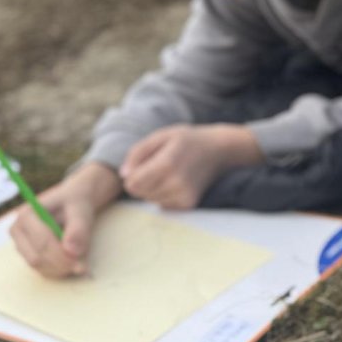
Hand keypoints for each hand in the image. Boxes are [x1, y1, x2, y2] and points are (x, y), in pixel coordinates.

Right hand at [9, 162, 120, 278]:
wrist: (73, 201)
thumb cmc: (76, 202)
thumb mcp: (81, 210)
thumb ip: (78, 228)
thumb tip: (71, 251)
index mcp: (26, 215)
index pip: (41, 242)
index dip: (61, 256)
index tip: (81, 264)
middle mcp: (18, 231)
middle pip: (36, 258)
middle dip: (60, 265)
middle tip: (83, 268)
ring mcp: (21, 244)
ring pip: (38, 266)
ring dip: (60, 270)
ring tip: (81, 264)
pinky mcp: (28, 253)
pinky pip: (42, 269)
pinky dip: (58, 270)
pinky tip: (73, 264)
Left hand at [120, 124, 262, 209]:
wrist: (218, 150)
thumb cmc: (186, 140)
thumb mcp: (159, 136)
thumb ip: (137, 154)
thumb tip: (123, 176)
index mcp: (167, 164)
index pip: (133, 184)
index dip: (132, 175)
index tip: (142, 164)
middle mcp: (176, 183)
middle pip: (140, 193)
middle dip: (142, 182)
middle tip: (156, 166)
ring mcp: (184, 195)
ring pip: (150, 200)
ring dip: (152, 189)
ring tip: (167, 172)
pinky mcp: (188, 204)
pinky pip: (163, 204)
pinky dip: (164, 194)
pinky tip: (175, 181)